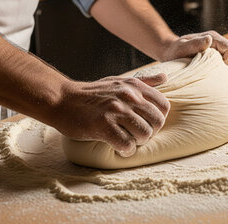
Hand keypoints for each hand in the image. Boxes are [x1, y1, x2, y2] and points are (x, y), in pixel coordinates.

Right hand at [53, 74, 169, 157]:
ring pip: (145, 134)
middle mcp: (128, 96)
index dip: (158, 118)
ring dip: (137, 142)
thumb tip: (165, 77)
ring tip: (126, 140)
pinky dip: (125, 150)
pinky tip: (118, 147)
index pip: (164, 106)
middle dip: (150, 133)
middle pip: (158, 122)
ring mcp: (116, 110)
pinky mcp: (103, 125)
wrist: (62, 99)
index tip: (145, 123)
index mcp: (134, 86)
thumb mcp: (119, 81)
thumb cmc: (92, 93)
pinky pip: (126, 145)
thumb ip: (143, 81)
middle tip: (136, 135)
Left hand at [159, 31, 227, 71]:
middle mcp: (221, 43)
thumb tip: (209, 39)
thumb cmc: (174, 51)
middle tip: (220, 75)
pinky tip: (217, 77)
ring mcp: (223, 50)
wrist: (171, 52)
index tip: (216, 70)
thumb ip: (194, 44)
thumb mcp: (181, 48)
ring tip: (219, 77)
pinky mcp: (222, 58)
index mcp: (214, 38)